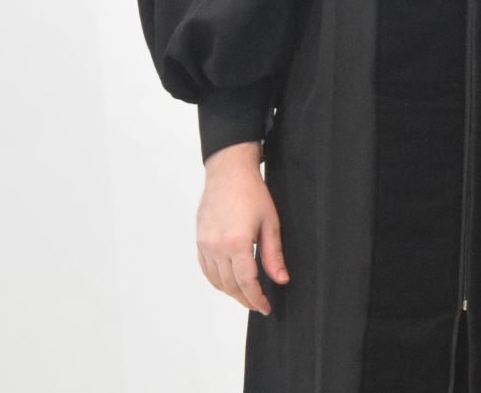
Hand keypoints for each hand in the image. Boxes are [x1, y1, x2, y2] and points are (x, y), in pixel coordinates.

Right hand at [197, 142, 288, 314]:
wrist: (228, 173)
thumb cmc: (253, 194)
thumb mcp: (271, 223)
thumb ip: (274, 255)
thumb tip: (281, 279)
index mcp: (236, 243)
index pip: (246, 282)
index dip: (256, 298)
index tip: (265, 307)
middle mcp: (216, 247)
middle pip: (229, 285)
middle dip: (245, 298)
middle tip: (258, 305)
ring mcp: (204, 244)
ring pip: (216, 280)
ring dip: (231, 292)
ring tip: (246, 296)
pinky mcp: (199, 240)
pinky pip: (206, 269)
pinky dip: (217, 280)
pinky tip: (229, 282)